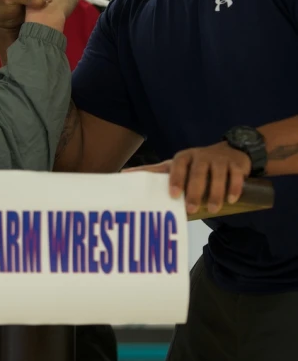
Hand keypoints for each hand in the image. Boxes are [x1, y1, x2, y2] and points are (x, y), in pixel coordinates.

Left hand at [124, 142, 250, 214]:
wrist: (230, 151)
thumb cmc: (195, 165)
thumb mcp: (175, 165)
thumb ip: (155, 171)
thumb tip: (124, 174)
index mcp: (184, 158)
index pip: (177, 167)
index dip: (175, 180)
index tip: (173, 195)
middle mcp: (201, 156)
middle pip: (197, 173)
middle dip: (194, 192)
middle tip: (191, 209)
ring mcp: (219, 159)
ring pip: (217, 175)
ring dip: (215, 193)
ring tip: (213, 209)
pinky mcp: (236, 164)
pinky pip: (235, 175)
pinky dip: (234, 187)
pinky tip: (231, 199)